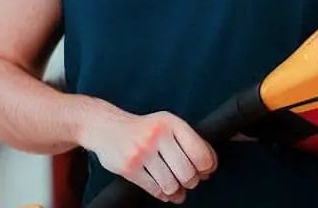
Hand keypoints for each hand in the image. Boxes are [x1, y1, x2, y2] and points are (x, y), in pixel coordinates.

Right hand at [84, 104, 216, 203]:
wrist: (107, 127)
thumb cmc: (144, 128)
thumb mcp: (167, 124)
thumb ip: (189, 140)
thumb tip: (210, 166)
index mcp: (172, 123)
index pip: (200, 152)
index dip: (207, 167)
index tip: (205, 171)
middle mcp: (158, 135)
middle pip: (187, 172)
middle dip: (191, 181)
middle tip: (188, 180)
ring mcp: (142, 151)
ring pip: (171, 184)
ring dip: (175, 189)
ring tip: (175, 185)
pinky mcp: (129, 167)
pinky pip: (154, 190)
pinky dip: (163, 194)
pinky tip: (164, 191)